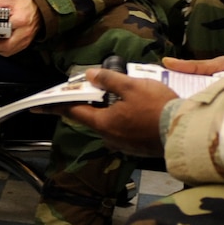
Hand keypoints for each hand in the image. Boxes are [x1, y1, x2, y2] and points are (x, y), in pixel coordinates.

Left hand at [0, 0, 40, 56]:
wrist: (39, 9)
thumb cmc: (25, 5)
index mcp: (20, 20)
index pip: (3, 29)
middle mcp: (24, 32)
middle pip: (6, 46)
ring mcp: (25, 40)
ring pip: (8, 51)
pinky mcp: (24, 44)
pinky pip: (12, 51)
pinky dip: (2, 50)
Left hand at [62, 56, 223, 156]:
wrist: (185, 132)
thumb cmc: (157, 107)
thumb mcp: (132, 86)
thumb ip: (109, 80)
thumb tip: (90, 75)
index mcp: (104, 123)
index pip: (74, 113)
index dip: (56, 107)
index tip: (38, 107)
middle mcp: (109, 138)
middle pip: (92, 119)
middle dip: (91, 105)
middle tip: (94, 90)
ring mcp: (123, 145)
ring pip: (109, 125)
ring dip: (110, 112)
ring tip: (122, 97)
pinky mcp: (137, 148)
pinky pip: (123, 132)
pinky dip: (123, 120)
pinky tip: (136, 111)